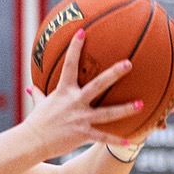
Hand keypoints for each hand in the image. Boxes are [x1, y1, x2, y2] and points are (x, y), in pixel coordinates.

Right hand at [22, 34, 140, 157]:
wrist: (32, 142)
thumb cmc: (36, 122)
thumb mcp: (38, 104)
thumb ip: (39, 94)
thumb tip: (31, 88)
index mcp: (63, 91)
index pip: (69, 65)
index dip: (75, 47)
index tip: (82, 31)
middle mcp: (74, 102)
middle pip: (97, 85)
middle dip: (114, 74)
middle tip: (129, 63)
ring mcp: (80, 118)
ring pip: (107, 113)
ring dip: (125, 109)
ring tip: (141, 104)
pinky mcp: (82, 134)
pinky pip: (102, 137)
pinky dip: (115, 141)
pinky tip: (129, 142)